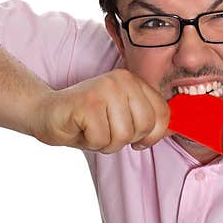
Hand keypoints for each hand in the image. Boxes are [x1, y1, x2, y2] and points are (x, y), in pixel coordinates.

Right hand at [30, 69, 168, 152]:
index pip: (163, 114)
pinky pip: (102, 139)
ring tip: (92, 129)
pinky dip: (90, 142)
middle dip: (125, 139)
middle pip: (144, 126)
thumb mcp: (124, 117)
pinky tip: (81, 128)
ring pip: (123, 135)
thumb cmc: (88, 120)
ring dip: (105, 142)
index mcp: (134, 81)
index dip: (152, 135)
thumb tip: (175, 131)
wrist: (47, 113)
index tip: (136, 138)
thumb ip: (148, 120)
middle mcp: (122, 80)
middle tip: (105, 130)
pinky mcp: (87, 103)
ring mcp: (104, 89)